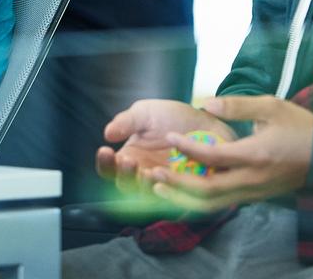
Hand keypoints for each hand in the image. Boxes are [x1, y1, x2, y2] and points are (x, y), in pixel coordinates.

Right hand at [95, 98, 236, 192]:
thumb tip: (107, 133)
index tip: (105, 150)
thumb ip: (127, 122)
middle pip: (125, 186)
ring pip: (148, 196)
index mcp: (130, 158)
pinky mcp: (185, 193)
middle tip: (127, 160)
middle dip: (124, 175)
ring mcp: (164, 186)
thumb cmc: (173, 117)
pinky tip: (168, 178)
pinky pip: (175, 199)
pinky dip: (171, 191)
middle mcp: (143, 176)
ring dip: (145, 185)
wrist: (207, 121)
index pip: (109, 169)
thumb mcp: (146, 113)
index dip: (105, 163)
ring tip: (147, 171)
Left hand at [143, 95, 312, 210]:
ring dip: (186, 197)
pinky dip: (202, 199)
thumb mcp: (270, 106)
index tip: (170, 138)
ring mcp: (255, 193)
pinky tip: (185, 189)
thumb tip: (205, 104)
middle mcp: (253, 180)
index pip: (214, 158)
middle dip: (179, 184)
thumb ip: (236, 106)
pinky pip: (225, 202)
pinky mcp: (257, 197)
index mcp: (255, 156)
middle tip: (154, 173)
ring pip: (215, 203)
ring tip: (161, 187)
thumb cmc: (300, 126)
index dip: (188, 148)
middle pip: (209, 191)